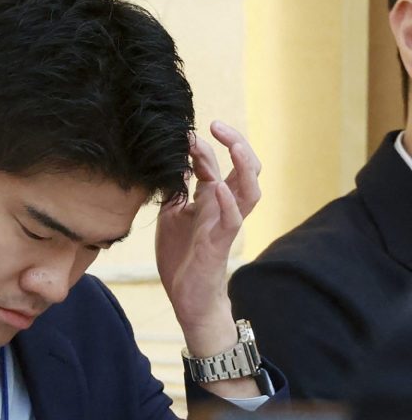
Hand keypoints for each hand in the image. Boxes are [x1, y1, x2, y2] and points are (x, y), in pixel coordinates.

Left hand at [154, 120, 261, 357]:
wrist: (186, 295)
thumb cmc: (182, 255)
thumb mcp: (172, 215)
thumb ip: (175, 190)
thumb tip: (170, 163)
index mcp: (210, 198)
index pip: (214, 164)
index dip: (203, 146)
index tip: (185, 132)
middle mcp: (223, 206)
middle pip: (243, 168)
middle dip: (235, 143)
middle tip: (216, 124)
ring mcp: (225, 223)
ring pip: (250, 189)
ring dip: (244, 166)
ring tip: (235, 146)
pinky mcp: (221, 243)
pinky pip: (233, 220)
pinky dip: (229, 203)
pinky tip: (218, 188)